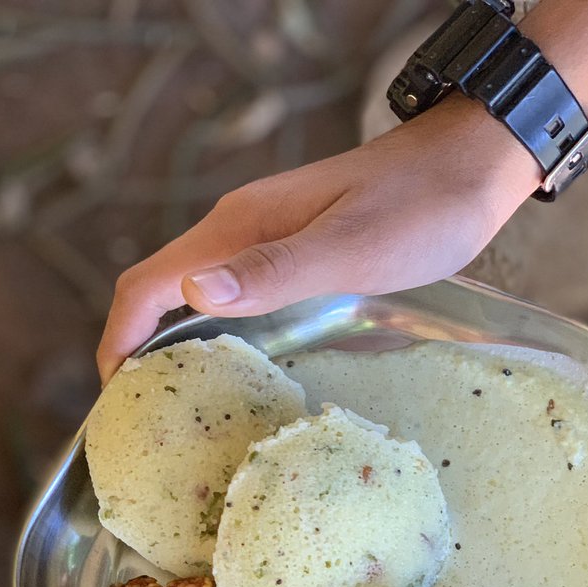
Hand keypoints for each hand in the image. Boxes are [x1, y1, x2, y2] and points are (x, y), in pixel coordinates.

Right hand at [96, 94, 538, 381]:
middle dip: (137, 353)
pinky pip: (231, 299)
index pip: (146, 286)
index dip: (119, 342)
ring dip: (173, 349)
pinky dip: (214, 339)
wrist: (470, 164)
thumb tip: (195, 295)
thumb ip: (274, 271)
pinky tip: (236, 375)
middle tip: (145, 420)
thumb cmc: (421, 207)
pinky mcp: (291, 253)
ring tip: (180, 409)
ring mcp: (263, 241)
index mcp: (238, 228)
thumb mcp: (352, 248)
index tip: (116, 400)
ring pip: (193, 298)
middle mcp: (238, 232)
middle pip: (159, 294)